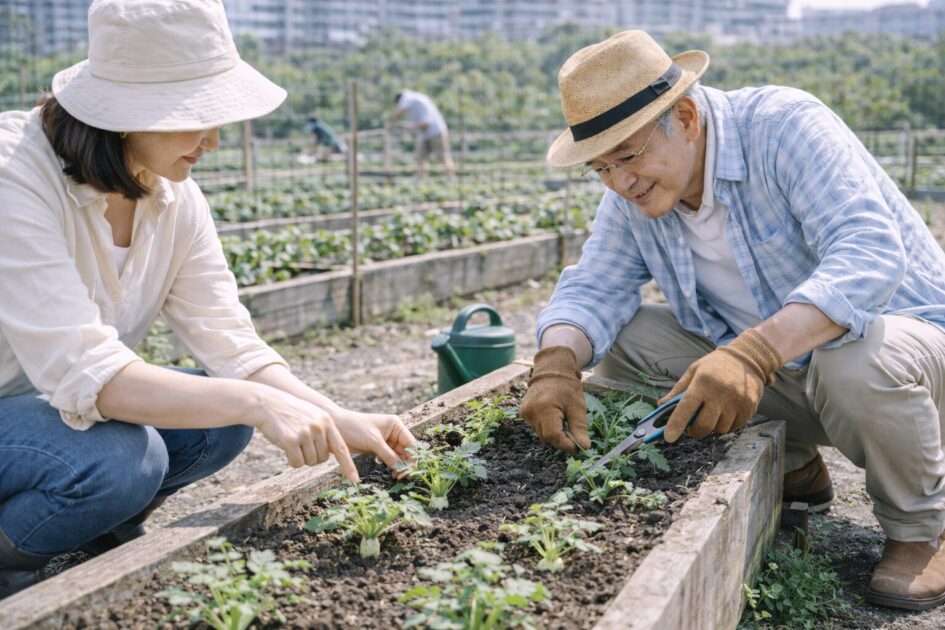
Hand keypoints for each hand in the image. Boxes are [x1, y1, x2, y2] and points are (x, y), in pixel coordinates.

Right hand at [252, 388, 358, 482]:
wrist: (268, 404)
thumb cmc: (290, 413)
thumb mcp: (313, 416)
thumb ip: (324, 432)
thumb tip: (331, 454)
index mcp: (327, 422)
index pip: (341, 448)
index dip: (348, 466)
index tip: (354, 480)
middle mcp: (318, 427)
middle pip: (322, 459)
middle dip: (312, 458)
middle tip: (301, 446)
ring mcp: (304, 433)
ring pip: (309, 462)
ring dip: (300, 458)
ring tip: (293, 443)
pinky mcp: (290, 440)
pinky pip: (296, 463)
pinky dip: (291, 461)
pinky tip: (286, 448)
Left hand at [331, 409, 415, 475]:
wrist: (335, 427)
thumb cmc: (354, 428)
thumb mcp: (373, 441)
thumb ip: (388, 454)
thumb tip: (401, 468)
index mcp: (396, 425)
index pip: (410, 443)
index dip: (412, 457)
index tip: (409, 471)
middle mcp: (393, 432)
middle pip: (406, 451)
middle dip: (405, 464)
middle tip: (401, 477)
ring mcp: (386, 441)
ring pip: (398, 457)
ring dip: (398, 466)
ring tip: (396, 476)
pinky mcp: (377, 448)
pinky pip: (389, 459)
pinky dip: (391, 466)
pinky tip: (390, 472)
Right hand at [519, 346, 589, 452]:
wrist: (552, 370)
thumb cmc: (567, 387)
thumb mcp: (578, 407)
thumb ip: (579, 428)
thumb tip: (584, 447)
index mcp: (545, 409)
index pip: (553, 436)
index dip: (566, 444)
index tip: (577, 447)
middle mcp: (531, 412)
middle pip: (547, 437)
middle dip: (561, 440)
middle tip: (573, 434)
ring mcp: (525, 413)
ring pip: (542, 434)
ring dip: (554, 433)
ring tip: (563, 420)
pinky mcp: (523, 413)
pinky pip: (537, 427)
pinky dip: (547, 427)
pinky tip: (553, 416)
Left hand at [661, 328, 781, 442]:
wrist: (746, 359)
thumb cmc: (714, 366)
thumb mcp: (694, 371)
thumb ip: (678, 390)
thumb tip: (661, 406)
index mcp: (702, 383)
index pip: (686, 408)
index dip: (676, 425)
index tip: (668, 437)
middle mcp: (720, 393)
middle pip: (704, 426)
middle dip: (695, 431)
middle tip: (692, 428)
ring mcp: (737, 402)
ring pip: (720, 429)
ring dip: (713, 426)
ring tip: (713, 412)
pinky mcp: (749, 408)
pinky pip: (734, 427)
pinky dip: (727, 424)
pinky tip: (726, 411)